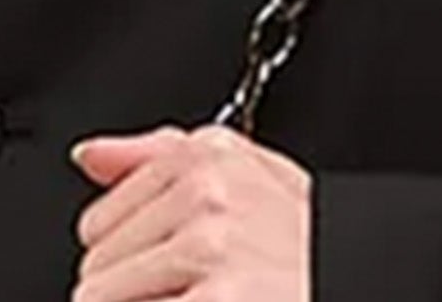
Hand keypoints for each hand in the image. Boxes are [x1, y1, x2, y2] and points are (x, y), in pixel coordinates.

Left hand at [69, 121, 311, 300]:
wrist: (352, 269)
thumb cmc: (303, 240)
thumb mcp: (247, 173)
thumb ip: (159, 155)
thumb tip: (89, 155)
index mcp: (203, 158)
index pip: (96, 222)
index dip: (125, 259)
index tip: (164, 271)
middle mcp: (204, 196)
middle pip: (95, 270)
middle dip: (128, 295)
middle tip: (184, 295)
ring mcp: (208, 251)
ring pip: (102, 301)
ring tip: (194, 301)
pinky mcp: (216, 300)